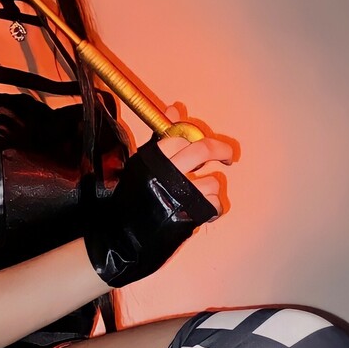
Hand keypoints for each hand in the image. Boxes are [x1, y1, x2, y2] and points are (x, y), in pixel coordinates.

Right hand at [83, 111, 227, 288]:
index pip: (181, 135)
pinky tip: (201, 213)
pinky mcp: (188, 215)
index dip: (199, 136)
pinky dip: (212, 209)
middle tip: (227, 156)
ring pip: (212, 181)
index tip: (208, 143)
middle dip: (221, 150)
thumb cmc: (131, 203)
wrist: (121, 240)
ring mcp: (177, 195)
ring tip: (199, 198)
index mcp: (151, 160)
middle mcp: (165, 173)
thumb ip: (161, 140)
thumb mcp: (141, 166)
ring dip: (211, 190)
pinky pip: (214, 204)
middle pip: (203, 149)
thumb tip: (174, 108)